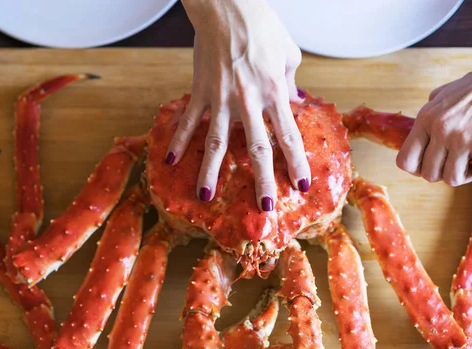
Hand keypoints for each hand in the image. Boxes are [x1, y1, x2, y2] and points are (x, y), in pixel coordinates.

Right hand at [168, 0, 309, 210]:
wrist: (227, 5)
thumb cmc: (263, 26)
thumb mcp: (289, 54)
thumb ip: (291, 84)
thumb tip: (296, 104)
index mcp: (274, 92)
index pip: (288, 136)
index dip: (297, 163)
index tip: (302, 185)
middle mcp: (248, 101)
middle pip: (257, 149)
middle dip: (262, 180)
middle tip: (264, 206)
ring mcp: (220, 98)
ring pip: (215, 143)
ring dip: (210, 172)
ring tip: (205, 197)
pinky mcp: (199, 91)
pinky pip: (188, 121)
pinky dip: (178, 141)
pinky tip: (169, 161)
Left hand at [396, 55, 471, 185]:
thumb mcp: (443, 95)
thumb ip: (430, 115)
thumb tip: (422, 131)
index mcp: (426, 119)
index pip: (405, 160)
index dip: (417, 169)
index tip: (432, 165)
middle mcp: (440, 130)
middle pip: (429, 175)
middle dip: (443, 173)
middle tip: (457, 163)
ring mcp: (462, 138)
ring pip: (452, 179)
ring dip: (465, 175)